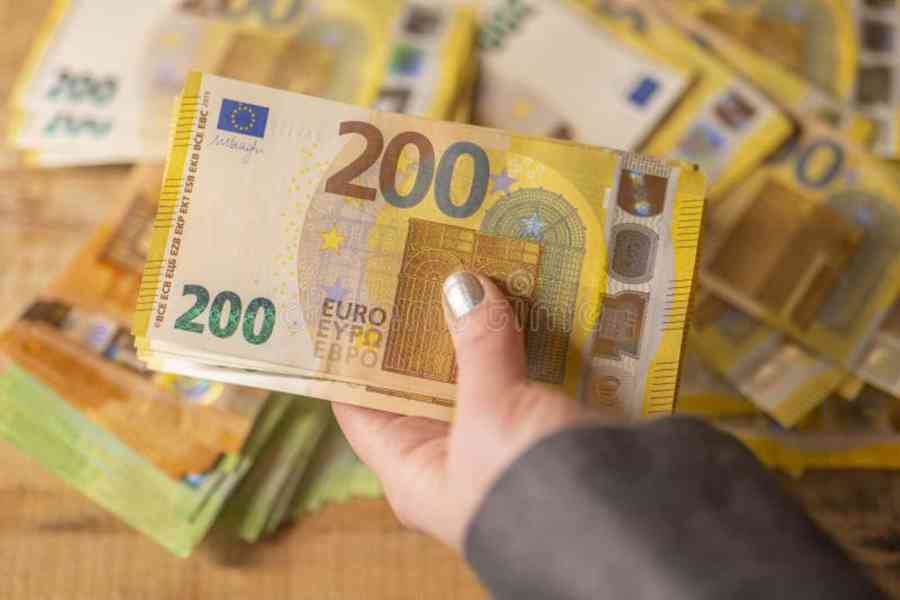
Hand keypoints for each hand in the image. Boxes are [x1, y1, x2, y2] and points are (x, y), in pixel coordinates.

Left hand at [334, 271, 589, 548]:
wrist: (631, 528)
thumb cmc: (531, 486)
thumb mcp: (491, 412)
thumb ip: (476, 345)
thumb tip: (462, 284)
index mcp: (414, 470)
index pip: (361, 404)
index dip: (354, 352)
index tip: (357, 292)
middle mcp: (453, 457)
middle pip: (425, 380)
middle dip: (428, 324)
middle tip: (425, 261)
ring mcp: (504, 443)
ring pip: (482, 372)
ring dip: (484, 325)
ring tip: (479, 262)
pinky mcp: (551, 429)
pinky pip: (530, 375)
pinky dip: (531, 339)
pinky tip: (532, 293)